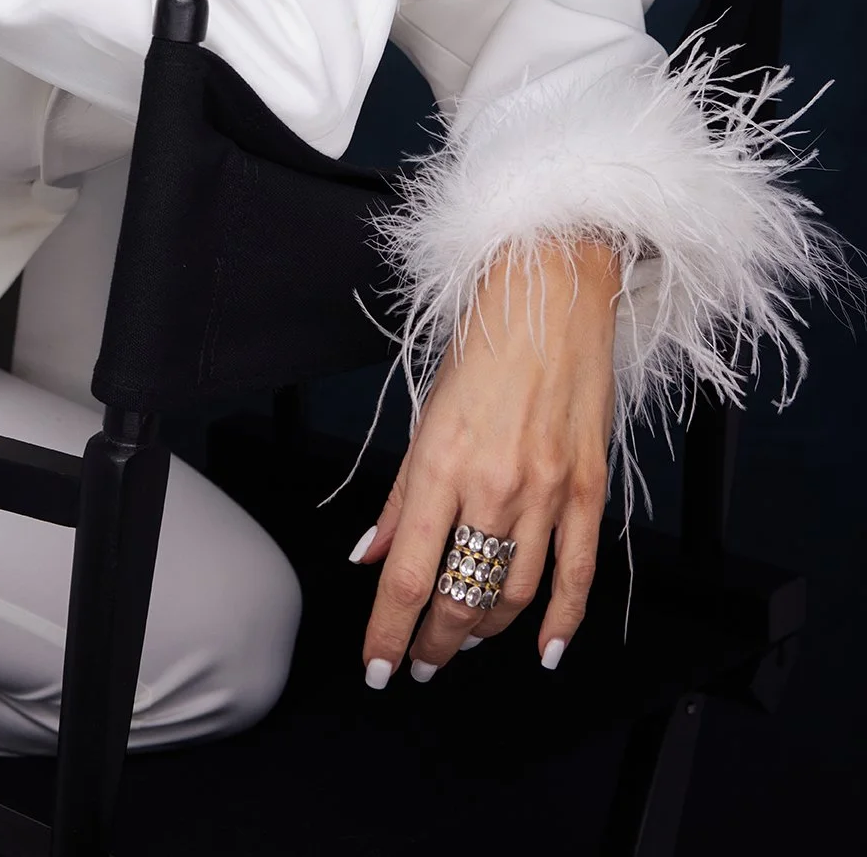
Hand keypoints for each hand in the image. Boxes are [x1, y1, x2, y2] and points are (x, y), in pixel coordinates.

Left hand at [352, 240, 619, 680]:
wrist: (550, 294)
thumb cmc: (483, 346)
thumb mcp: (425, 415)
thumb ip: (400, 497)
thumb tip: (370, 556)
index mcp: (441, 463)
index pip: (408, 576)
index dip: (388, 633)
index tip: (378, 665)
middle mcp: (493, 484)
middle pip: (461, 597)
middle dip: (435, 643)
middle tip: (421, 661)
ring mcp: (548, 491)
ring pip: (515, 596)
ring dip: (484, 632)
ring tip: (465, 641)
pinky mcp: (590, 488)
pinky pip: (578, 575)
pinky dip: (562, 623)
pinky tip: (544, 650)